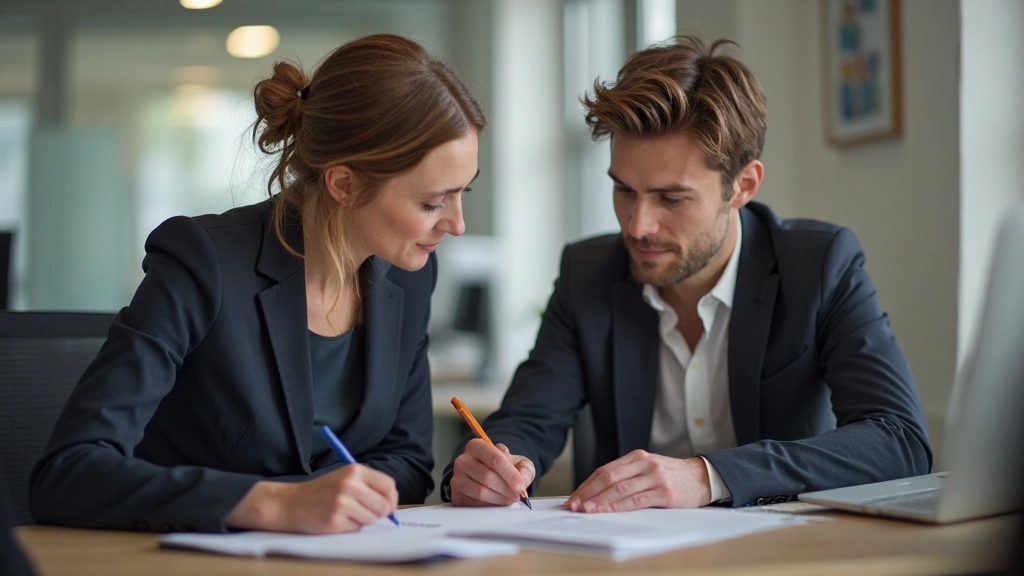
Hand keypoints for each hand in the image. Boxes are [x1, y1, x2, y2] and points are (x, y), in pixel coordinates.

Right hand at [226, 464, 397, 532]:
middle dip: (379, 512)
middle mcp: (350, 484)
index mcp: (355, 470)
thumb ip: (368, 486)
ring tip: (346, 513)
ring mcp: (342, 503)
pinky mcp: (335, 520)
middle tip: (364, 511)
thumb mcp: (345, 478)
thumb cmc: (321, 492)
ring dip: (363, 520)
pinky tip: (336, 519)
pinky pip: (357, 528)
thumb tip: (391, 505)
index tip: (387, 506)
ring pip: (372, 519)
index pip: (389, 485)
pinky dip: (350, 527)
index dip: (391, 498)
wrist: (290, 503)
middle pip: (384, 505)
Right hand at [450, 438, 535, 506]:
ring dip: (499, 498)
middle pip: (487, 476)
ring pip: (480, 491)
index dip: (510, 474)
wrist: (490, 476)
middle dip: (505, 488)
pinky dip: (489, 505)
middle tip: (517, 495)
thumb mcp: (519, 463)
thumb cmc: (503, 468)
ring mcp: (457, 478)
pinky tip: (497, 503)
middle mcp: (463, 460)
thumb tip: (523, 479)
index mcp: (477, 446)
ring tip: (509, 499)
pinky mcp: (456, 494)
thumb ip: (525, 469)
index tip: (520, 485)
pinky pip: (473, 503)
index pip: (495, 459)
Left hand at [566, 450, 710, 512]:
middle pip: (609, 477)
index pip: (605, 470)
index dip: (587, 484)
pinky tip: (608, 511)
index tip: (574, 497)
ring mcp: (655, 477)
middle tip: (575, 504)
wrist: (702, 477)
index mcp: (637, 456)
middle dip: (589, 492)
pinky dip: (619, 506)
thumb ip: (627, 475)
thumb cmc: (671, 475)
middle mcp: (644, 464)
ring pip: (620, 488)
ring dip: (600, 500)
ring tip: (587, 509)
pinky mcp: (664, 492)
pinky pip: (636, 500)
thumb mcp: (648, 468)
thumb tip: (597, 492)